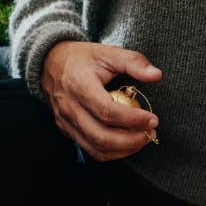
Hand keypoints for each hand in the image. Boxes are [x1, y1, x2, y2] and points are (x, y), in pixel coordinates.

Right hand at [40, 41, 161, 161]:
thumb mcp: (107, 52)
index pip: (107, 111)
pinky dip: (111, 152)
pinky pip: (90, 149)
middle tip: (150, 132)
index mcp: (80, 86)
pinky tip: (126, 144)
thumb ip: (133, 62)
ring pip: (96, 148)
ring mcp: (66, 121)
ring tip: (142, 139)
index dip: (132, 119)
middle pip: (101, 136)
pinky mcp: (66, 130)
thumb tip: (156, 75)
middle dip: (131, 140)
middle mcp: (70, 107)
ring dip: (123, 149)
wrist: (50, 63)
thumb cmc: (81, 58)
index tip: (152, 118)